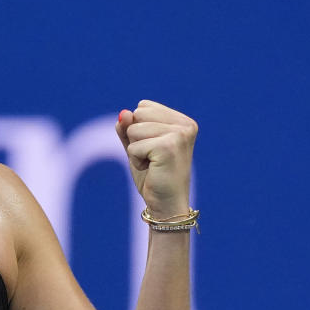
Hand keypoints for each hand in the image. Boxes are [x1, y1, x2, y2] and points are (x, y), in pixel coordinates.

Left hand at [115, 100, 197, 217]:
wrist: (166, 203)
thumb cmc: (153, 174)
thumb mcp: (136, 145)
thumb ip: (128, 127)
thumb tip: (124, 113)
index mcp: (182, 121)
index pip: (143, 106)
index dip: (138, 129)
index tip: (153, 148)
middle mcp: (185, 125)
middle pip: (137, 114)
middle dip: (136, 138)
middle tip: (152, 157)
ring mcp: (179, 134)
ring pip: (133, 129)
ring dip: (136, 150)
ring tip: (152, 163)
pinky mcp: (169, 147)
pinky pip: (133, 146)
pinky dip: (136, 160)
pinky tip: (151, 169)